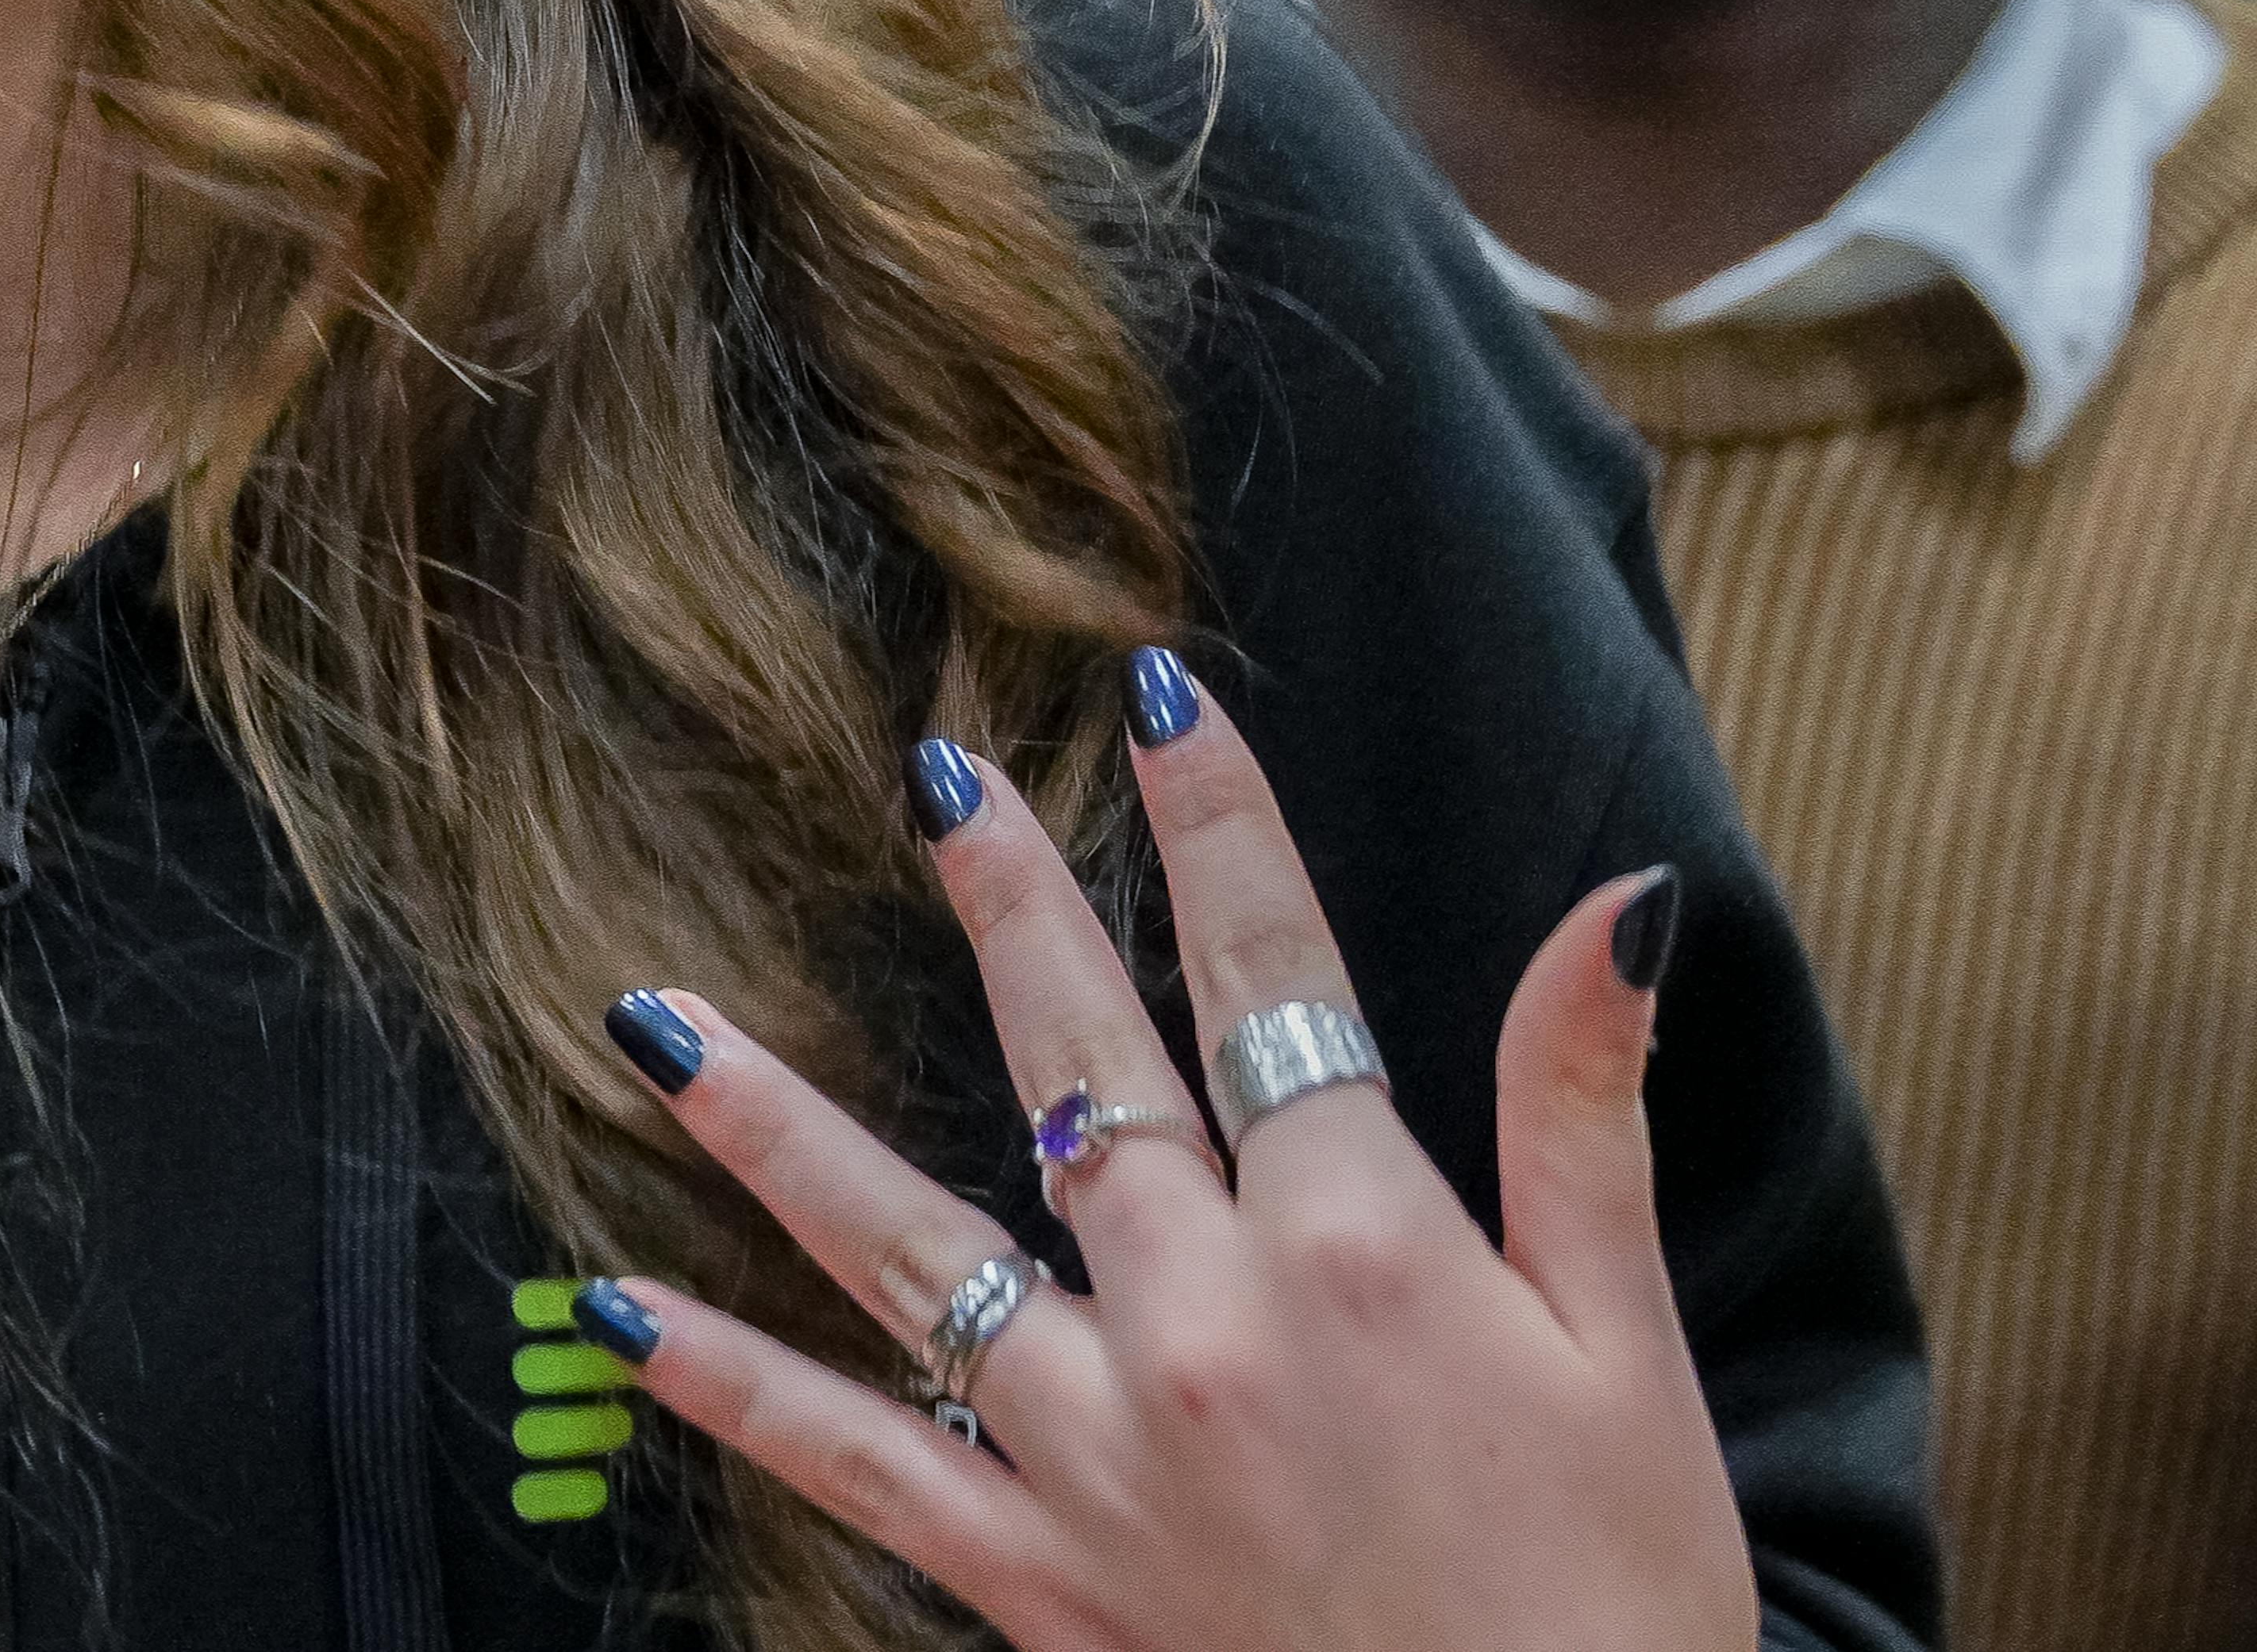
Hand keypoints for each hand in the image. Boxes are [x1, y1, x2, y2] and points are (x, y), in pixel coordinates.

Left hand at [592, 650, 1747, 1651]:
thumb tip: (1623, 904)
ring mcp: (1100, 1454)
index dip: (1222, 825)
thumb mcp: (1632, 1349)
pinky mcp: (1039, 1580)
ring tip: (659, 1019)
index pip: (1276, 980)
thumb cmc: (1613, 1602)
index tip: (1163, 694)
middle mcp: (1205, 1328)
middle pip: (1085, 1066)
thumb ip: (1584, 1113)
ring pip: (910, 1247)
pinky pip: (855, 1467)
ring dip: (777, 1126)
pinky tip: (623, 1308)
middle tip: (937, 773)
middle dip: (1011, 903)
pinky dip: (730, 1390)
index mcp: (1364, 1249)